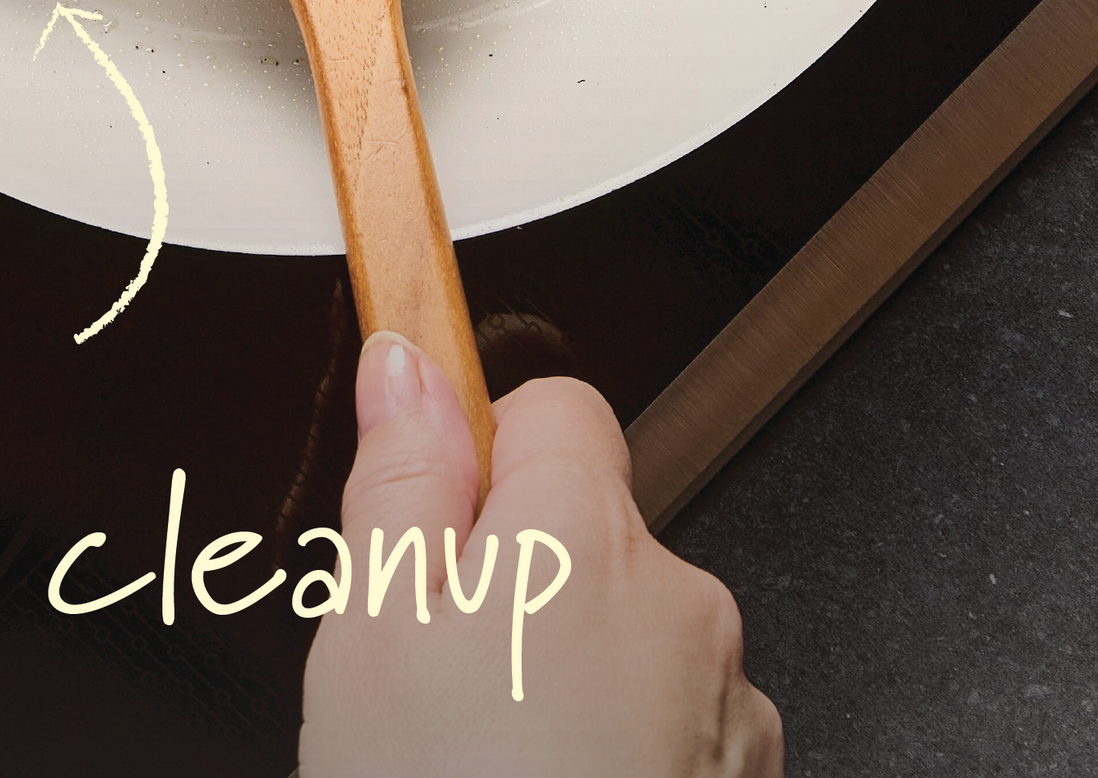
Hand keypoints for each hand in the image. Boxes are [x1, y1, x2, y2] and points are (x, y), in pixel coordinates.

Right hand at [300, 334, 781, 776]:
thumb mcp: (371, 633)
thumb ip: (400, 477)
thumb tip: (404, 360)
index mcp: (586, 539)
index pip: (554, 406)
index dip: (480, 457)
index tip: (433, 517)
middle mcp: (683, 601)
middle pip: (590, 529)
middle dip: (516, 581)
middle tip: (436, 681)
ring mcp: (726, 703)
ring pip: (627, 631)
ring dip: (568, 672)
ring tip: (490, 763)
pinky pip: (670, 718)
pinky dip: (617, 748)